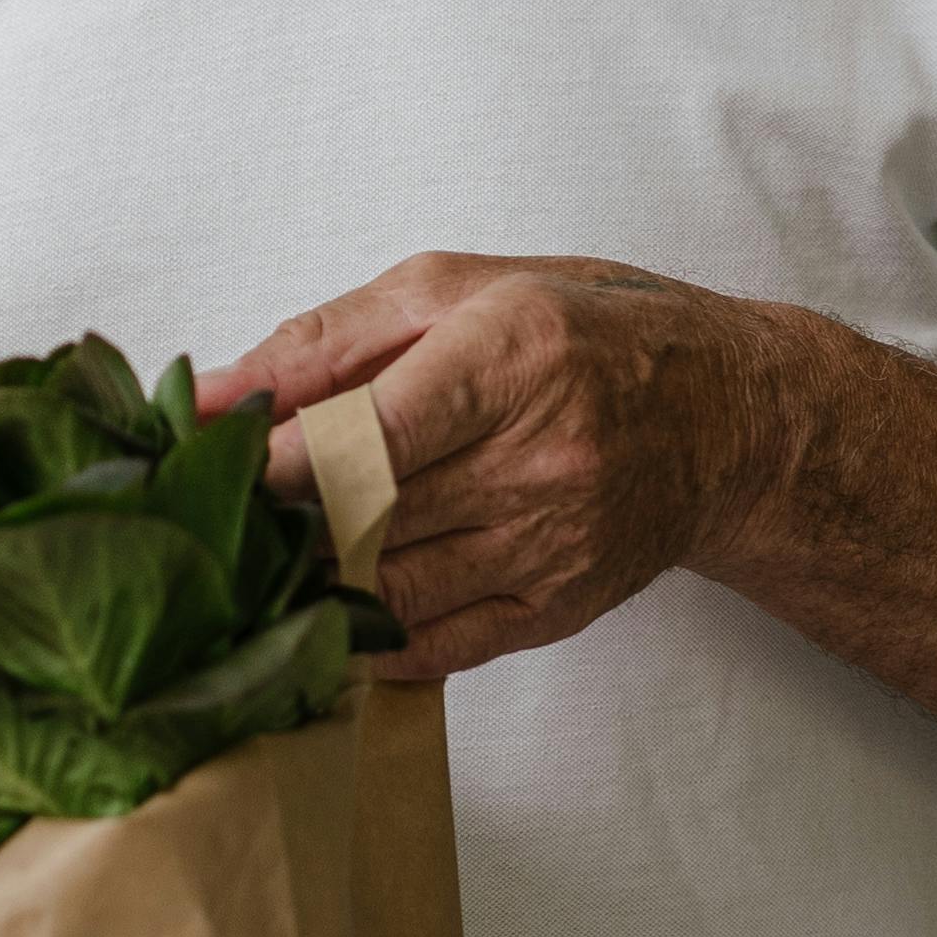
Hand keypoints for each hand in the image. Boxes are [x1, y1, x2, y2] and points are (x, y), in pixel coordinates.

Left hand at [195, 253, 782, 680]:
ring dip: (309, 579)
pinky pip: (434, 644)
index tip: (219, 466)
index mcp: (514, 356)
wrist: (727, 418)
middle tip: (220, 511)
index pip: (371, 433)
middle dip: (275, 520)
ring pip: (387, 589)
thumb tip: (208, 396)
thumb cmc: (587, 334)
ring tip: (269, 551)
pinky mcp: (557, 606)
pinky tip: (335, 601)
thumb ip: (325, 342)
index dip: (279, 463)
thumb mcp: (458, 291)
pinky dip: (366, 633)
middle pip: (366, 517)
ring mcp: (552, 543)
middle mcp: (541, 458)